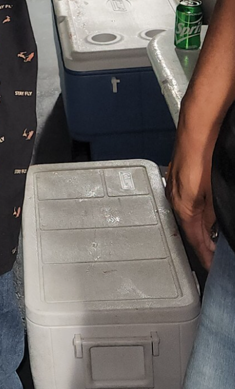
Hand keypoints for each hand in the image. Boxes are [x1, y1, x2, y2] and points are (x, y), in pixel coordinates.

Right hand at [165, 136, 216, 267]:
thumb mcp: (214, 191)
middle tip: (214, 254)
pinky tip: (205, 209)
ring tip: (212, 235)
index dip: (204, 254)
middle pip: (190, 227)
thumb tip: (212, 230)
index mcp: (184, 206)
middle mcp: (175, 198)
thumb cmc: (206, 153)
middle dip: (202, 241)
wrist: (200, 124)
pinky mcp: (178, 174)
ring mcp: (174, 185)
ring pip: (188, 213)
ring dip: (199, 225)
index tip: (211, 265)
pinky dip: (196, 209)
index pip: (195, 239)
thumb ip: (213, 213)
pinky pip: (186, 199)